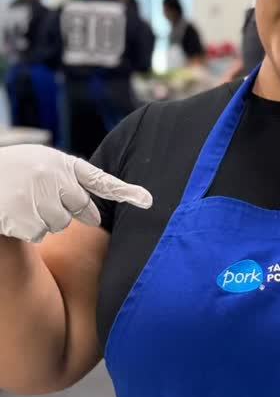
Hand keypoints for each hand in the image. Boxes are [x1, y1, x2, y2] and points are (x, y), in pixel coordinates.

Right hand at [0, 145, 151, 243]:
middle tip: (43, 197)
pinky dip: (28, 229)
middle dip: (67, 210)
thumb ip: (70, 182)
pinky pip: (40, 234)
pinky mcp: (25, 219)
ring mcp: (39, 199)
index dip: (126, 191)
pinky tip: (13, 213)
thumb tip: (95, 218)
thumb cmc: (13, 171)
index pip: (100, 180)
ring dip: (44, 220)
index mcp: (61, 162)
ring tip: (22, 202)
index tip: (148, 201)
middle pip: (82, 210)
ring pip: (60, 224)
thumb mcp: (41, 163)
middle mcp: (53, 178)